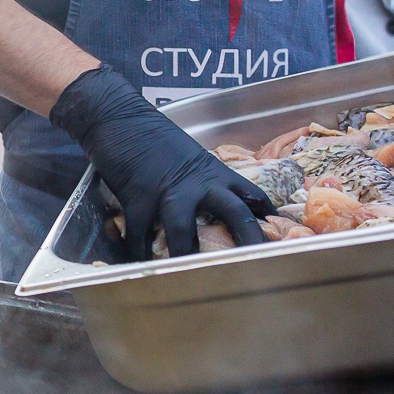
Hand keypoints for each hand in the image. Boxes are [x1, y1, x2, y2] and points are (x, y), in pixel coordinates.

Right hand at [50, 66, 270, 259]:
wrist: (117, 117)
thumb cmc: (150, 136)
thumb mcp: (187, 156)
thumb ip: (200, 180)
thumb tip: (207, 204)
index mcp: (212, 172)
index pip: (250, 194)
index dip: (265, 215)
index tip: (276, 232)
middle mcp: (197, 182)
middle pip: (234, 212)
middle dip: (247, 239)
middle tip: (256, 265)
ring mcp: (168, 190)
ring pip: (185, 231)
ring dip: (185, 255)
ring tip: (187, 276)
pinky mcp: (138, 196)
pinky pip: (140, 233)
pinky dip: (137, 250)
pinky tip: (137, 260)